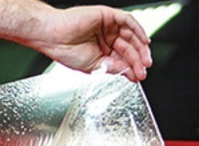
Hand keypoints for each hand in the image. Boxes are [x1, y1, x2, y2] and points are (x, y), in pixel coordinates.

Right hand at [37, 6, 151, 80]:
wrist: (53, 37)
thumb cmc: (66, 51)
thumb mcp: (95, 66)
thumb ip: (113, 67)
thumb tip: (129, 73)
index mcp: (102, 50)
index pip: (122, 59)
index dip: (132, 68)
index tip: (139, 77)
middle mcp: (106, 38)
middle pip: (129, 48)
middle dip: (138, 60)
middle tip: (143, 71)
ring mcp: (108, 26)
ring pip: (130, 36)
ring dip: (140, 48)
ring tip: (144, 61)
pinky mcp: (107, 16)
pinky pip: (128, 21)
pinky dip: (138, 30)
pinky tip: (144, 41)